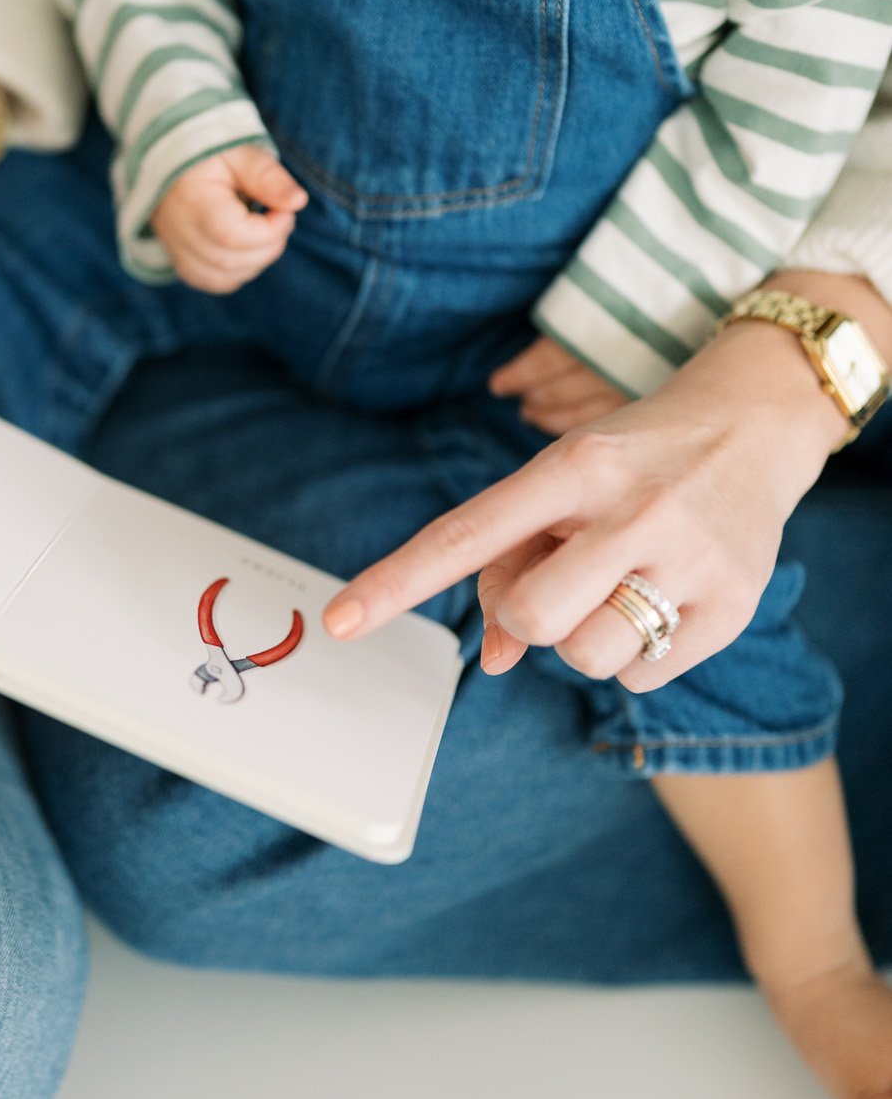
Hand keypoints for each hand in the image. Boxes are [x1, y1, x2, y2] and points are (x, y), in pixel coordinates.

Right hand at [150, 144, 306, 292]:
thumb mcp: (241, 154)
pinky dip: (242, 270)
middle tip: (278, 215)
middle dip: (270, 243)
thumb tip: (298, 202)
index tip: (284, 210)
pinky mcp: (183, 265)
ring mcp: (178, 253)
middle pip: (233, 261)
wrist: (172, 164)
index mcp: (191, 201)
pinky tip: (249, 246)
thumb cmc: (211, 156)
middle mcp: (179, 233)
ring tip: (262, 227)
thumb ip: (268, 177)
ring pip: (228, 277)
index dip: (270, 229)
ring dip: (258, 258)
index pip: (232, 235)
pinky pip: (219, 282)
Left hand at [323, 317, 849, 690]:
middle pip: (530, 616)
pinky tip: (660, 600)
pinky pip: (643, 675)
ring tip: (616, 589)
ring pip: (586, 657)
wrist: (756, 423)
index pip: (467, 532)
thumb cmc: (634, 460)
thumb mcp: (567, 477)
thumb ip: (513, 560)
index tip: (341, 620)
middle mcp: (635, 507)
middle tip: (560, 584)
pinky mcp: (736, 602)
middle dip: (526, 618)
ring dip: (582, 641)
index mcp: (574, 466)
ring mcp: (690, 557)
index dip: (397, 581)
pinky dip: (637, 654)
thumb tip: (491, 658)